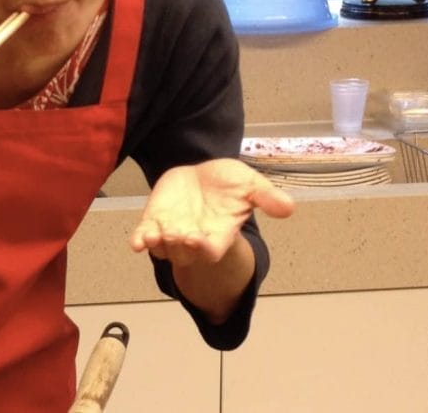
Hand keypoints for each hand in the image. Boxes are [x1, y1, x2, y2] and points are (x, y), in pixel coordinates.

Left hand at [130, 158, 294, 268]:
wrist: (202, 174)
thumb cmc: (227, 183)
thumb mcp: (250, 184)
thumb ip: (266, 197)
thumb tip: (289, 207)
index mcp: (218, 235)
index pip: (211, 251)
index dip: (204, 249)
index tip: (199, 241)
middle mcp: (194, 238)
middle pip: (184, 253)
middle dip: (179, 246)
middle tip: (177, 234)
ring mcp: (172, 232)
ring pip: (162, 248)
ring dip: (157, 244)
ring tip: (153, 236)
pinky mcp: (154, 222)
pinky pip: (144, 237)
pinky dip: (140, 240)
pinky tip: (137, 240)